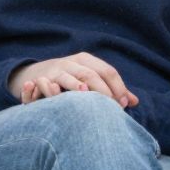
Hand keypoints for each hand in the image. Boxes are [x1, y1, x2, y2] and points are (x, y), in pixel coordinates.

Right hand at [9, 53, 138, 106]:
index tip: (125, 104)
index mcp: (88, 61)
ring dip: (92, 88)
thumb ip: (110, 90)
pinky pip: (60, 81)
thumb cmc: (67, 81)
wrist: (34, 75)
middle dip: (107, 91)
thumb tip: (134, 102)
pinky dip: (70, 87)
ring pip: (81, 75)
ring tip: (100, 100)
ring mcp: (61, 68)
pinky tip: (79, 94)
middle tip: (115, 108)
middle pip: (96, 74)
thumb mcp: (87, 81)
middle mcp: (75, 61)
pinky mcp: (48, 77)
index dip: (119, 87)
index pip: (109, 71)